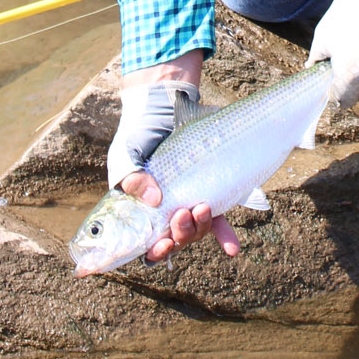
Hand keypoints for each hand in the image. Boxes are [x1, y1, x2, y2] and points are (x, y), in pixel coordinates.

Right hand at [106, 51, 239, 262]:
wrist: (164, 107)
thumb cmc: (138, 132)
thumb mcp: (126, 152)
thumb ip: (131, 175)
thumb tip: (154, 200)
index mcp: (140, 209)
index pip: (145, 241)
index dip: (155, 251)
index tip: (163, 245)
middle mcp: (164, 211)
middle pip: (174, 239)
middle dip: (180, 235)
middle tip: (182, 215)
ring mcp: (187, 202)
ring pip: (195, 231)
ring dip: (199, 228)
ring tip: (201, 208)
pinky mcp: (208, 192)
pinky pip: (217, 219)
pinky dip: (224, 235)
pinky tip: (232, 249)